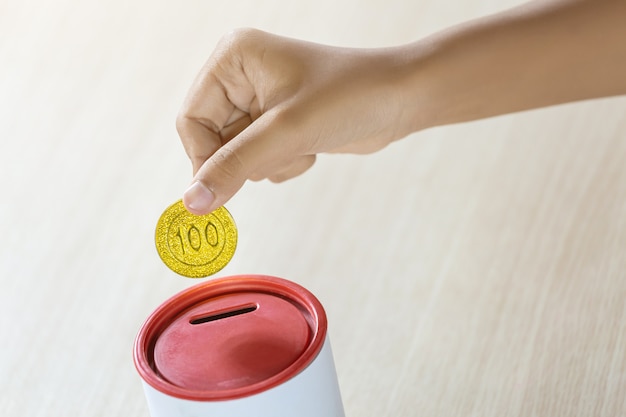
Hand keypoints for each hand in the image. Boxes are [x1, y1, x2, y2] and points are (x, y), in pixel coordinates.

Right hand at [176, 29, 410, 213]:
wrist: (401, 99)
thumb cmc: (352, 96)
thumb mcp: (288, 132)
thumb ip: (235, 166)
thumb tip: (191, 202)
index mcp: (233, 59)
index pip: (191, 120)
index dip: (205, 158)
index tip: (221, 190)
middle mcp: (241, 77)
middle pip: (212, 141)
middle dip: (249, 158)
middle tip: (282, 154)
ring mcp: (259, 101)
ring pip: (237, 156)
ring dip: (270, 162)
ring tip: (303, 144)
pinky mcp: (277, 123)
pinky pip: (260, 159)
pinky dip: (283, 163)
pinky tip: (311, 148)